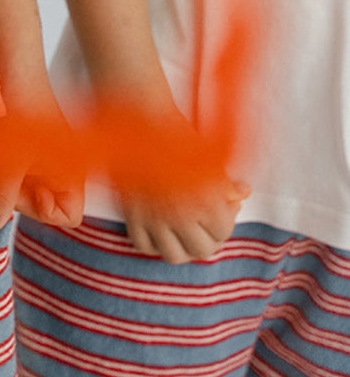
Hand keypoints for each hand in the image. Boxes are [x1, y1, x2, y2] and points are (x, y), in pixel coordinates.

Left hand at [0, 100, 83, 233]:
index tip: (16, 191)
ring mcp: (44, 156)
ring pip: (24, 187)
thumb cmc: (24, 106)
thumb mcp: (10, 159)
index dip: (39, 211)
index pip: (67, 215)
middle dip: (14, 194)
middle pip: (41, 203)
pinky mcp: (27, 144)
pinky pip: (14, 169)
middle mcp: (62, 167)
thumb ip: (2, 196)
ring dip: (2, 180)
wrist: (14, 66)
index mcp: (72, 172)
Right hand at [103, 106, 248, 263]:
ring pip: (174, 255)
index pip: (223, 231)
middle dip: (209, 239)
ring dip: (184, 248)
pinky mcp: (132, 215)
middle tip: (207, 223)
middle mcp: (179, 215)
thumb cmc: (179, 135)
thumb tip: (243, 193)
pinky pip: (144, 246)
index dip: (227, 220)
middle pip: (202, 250)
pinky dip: (154, 244)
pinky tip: (161, 231)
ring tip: (186, 233)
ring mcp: (153, 217)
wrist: (142, 121)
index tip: (224, 206)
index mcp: (204, 201)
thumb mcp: (209, 159)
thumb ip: (226, 184)